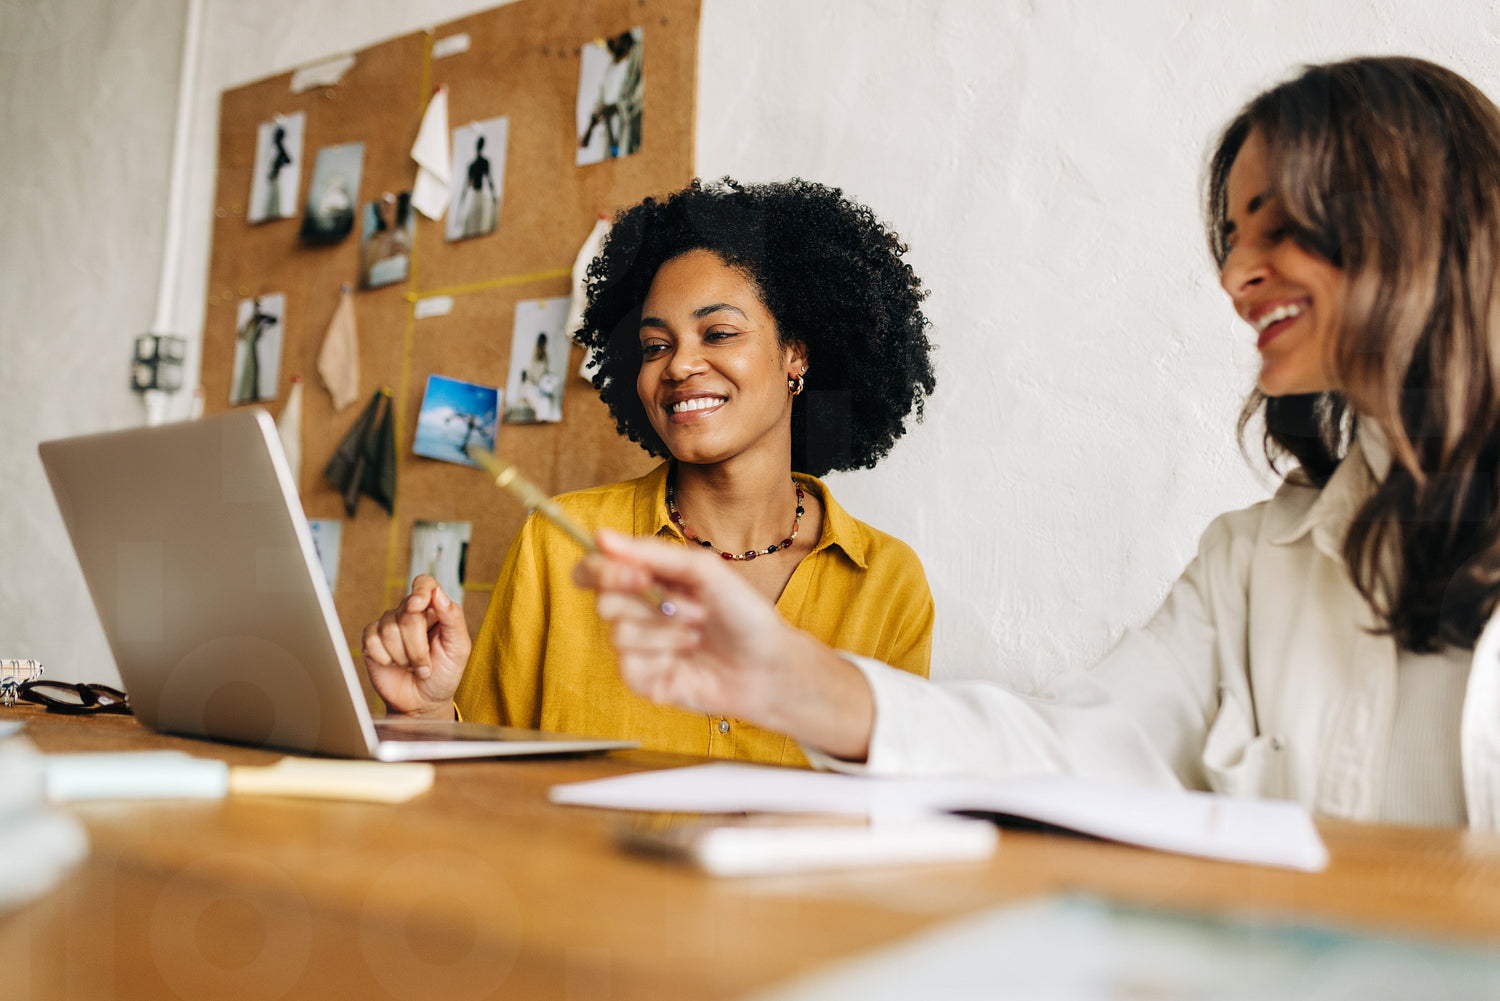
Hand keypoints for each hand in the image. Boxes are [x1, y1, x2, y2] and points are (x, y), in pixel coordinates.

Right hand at [361, 574, 470, 717]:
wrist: (422, 702)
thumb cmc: (444, 674)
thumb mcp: (459, 648)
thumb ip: (453, 618)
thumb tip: (438, 594)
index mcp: (433, 610)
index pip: (424, 584)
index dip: (419, 591)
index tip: (417, 606)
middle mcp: (409, 613)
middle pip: (406, 614)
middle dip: (417, 646)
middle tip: (425, 665)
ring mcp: (388, 626)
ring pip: (389, 630)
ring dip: (404, 656)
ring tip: (413, 667)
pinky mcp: (371, 641)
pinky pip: (372, 641)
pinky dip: (385, 659)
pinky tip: (394, 665)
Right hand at [574, 530, 874, 758]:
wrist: (769, 663)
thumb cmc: (741, 613)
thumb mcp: (702, 571)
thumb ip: (650, 552)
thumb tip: (600, 536)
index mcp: (644, 579)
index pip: (593, 570)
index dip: (602, 570)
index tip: (638, 576)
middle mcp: (635, 612)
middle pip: (603, 603)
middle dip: (651, 603)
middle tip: (694, 607)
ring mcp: (637, 649)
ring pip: (619, 635)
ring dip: (667, 632)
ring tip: (698, 633)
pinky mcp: (642, 681)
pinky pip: (629, 667)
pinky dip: (664, 658)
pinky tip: (688, 659)